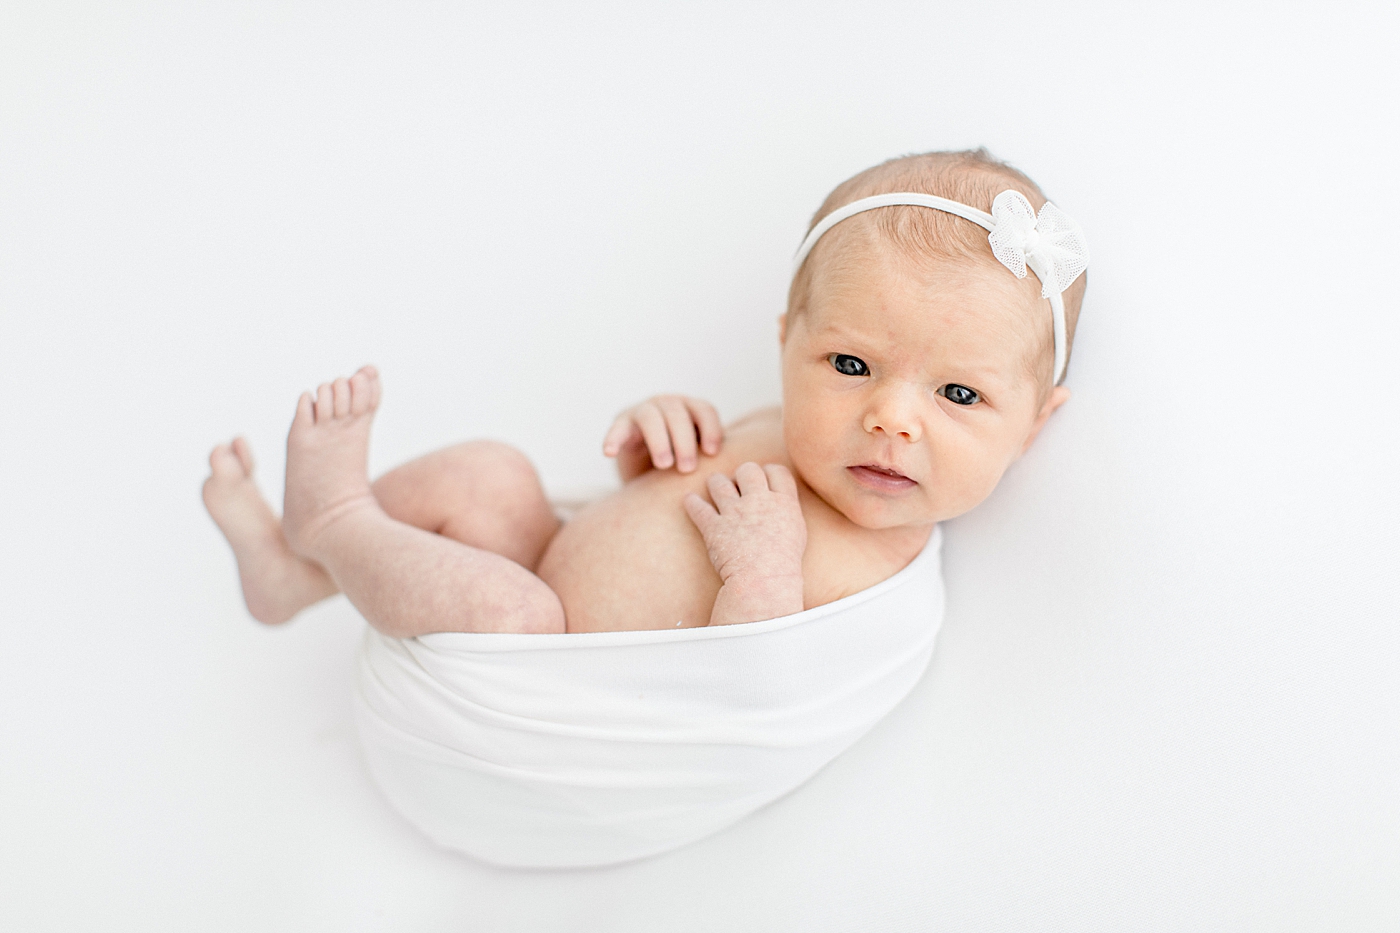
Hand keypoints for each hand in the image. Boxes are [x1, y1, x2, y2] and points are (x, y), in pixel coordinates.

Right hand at [603, 395, 722, 480]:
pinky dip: (613, 438)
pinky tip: (609, 452)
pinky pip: (617, 428)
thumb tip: (741, 472)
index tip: (712, 453)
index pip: (704, 410)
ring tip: (664, 465)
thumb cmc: (681, 466)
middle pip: (678, 413)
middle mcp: (667, 404)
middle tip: (687, 468)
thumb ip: (715, 458)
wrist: (646, 470)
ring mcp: (643, 411)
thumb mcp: (701, 458)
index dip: (711, 429)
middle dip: (684, 441)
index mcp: (691, 409)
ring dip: (659, 440)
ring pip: (651, 417)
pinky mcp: (621, 423)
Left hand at [683, 462, 806, 625]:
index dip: (769, 472)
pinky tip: (689, 500)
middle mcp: (758, 501)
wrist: (764, 582)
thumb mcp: (798, 533)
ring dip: (716, 482)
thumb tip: (782, 503)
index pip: (776, 471)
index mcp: (783, 502)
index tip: (764, 477)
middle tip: (739, 482)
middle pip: (748, 470)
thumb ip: (788, 512)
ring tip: (715, 485)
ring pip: (719, 482)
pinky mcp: (713, 527)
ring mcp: (734, 513)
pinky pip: (698, 508)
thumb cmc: (785, 564)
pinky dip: (692, 503)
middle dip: (742, 473)